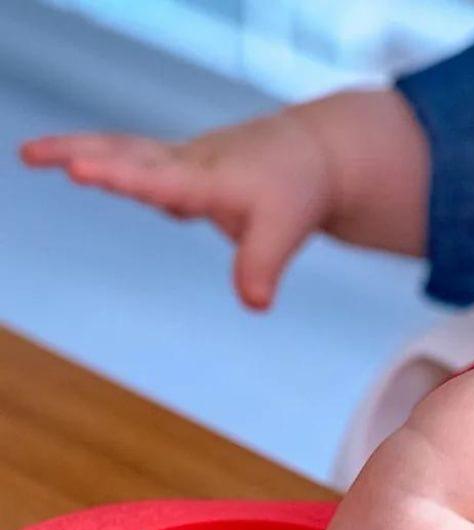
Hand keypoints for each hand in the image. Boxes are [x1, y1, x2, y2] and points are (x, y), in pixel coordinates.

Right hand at [21, 111, 331, 308]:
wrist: (312, 156)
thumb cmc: (296, 190)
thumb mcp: (286, 231)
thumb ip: (262, 267)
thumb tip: (254, 304)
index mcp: (208, 179)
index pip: (156, 179)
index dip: (119, 178)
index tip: (79, 172)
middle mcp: (188, 164)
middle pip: (126, 154)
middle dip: (79, 153)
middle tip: (30, 154)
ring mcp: (182, 162)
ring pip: (125, 151)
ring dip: (81, 151)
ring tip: (35, 156)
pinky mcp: (182, 168)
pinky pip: (137, 161)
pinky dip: (110, 163)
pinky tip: (90, 169)